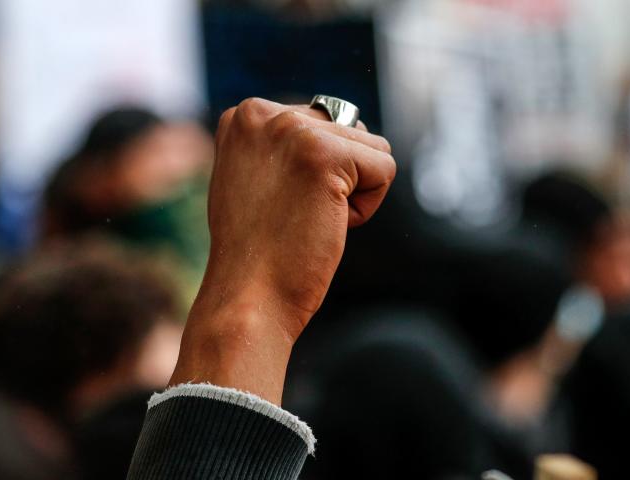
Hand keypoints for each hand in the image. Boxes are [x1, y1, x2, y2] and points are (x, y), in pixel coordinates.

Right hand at [170, 98, 394, 403]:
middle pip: (349, 130)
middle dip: (337, 180)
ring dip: (353, 192)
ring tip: (307, 219)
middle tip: (294, 216)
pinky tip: (327, 224)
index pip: (322, 123)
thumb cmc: (256, 252)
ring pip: (371, 149)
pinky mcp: (325, 154)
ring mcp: (292, 130)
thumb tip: (343, 119)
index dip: (314, 174)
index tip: (279, 204)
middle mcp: (263, 113)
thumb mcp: (254, 178)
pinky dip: (367, 207)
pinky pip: (385, 169)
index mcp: (245, 115)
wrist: (248, 298)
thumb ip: (283, 145)